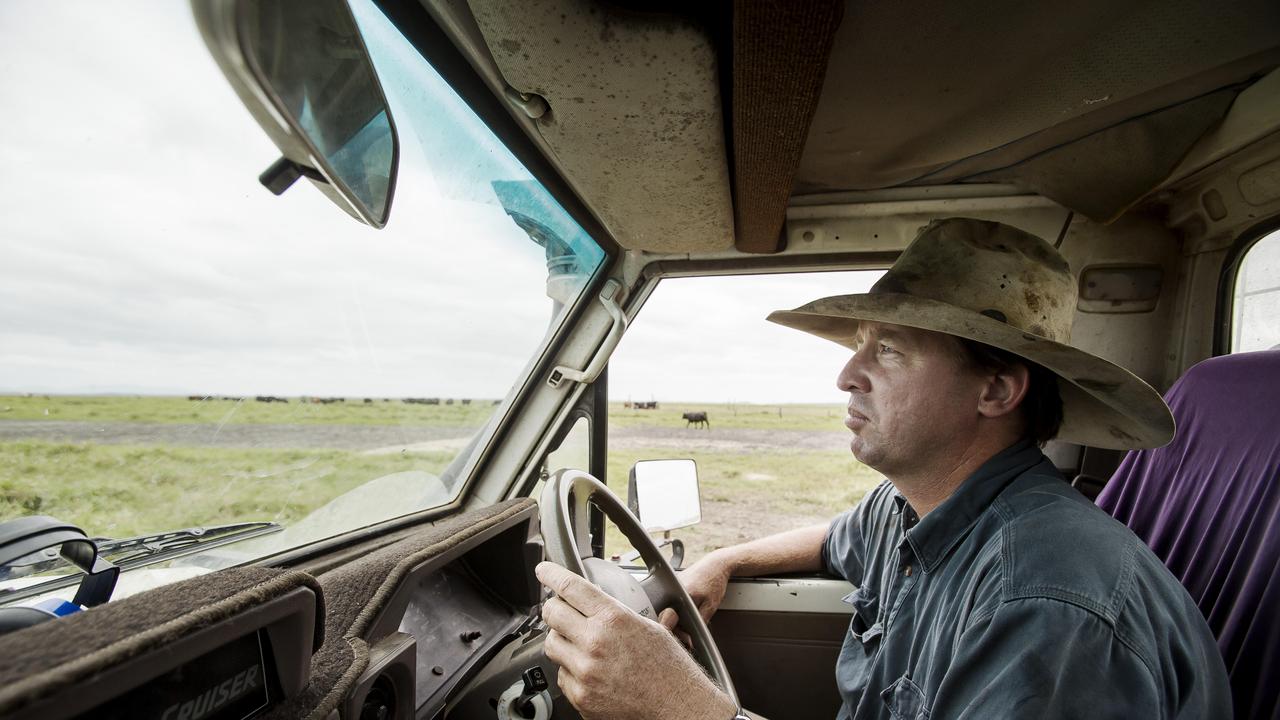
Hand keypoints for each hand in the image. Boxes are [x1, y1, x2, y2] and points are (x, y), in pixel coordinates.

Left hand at [536, 561, 736, 719]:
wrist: (677, 708)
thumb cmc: (670, 669)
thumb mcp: (650, 628)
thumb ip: (618, 614)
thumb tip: (597, 602)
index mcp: (613, 619)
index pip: (570, 587)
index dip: (552, 574)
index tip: (544, 571)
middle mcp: (595, 643)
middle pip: (552, 614)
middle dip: (554, 608)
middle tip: (560, 610)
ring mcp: (584, 672)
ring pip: (552, 645)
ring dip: (561, 640)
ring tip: (580, 644)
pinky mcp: (581, 697)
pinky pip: (562, 675)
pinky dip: (571, 670)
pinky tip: (590, 670)